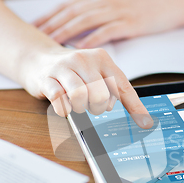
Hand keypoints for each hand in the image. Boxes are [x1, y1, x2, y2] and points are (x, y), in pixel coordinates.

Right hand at [21, 46, 152, 128]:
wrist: (38, 59)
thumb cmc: (75, 71)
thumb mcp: (97, 74)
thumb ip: (116, 91)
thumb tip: (142, 118)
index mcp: (101, 58)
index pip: (122, 86)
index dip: (134, 107)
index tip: (145, 123)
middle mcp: (83, 59)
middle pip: (101, 94)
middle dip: (98, 107)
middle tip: (91, 105)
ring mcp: (63, 68)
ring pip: (80, 96)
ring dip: (81, 108)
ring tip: (78, 104)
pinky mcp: (46, 78)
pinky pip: (59, 99)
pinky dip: (64, 109)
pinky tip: (65, 105)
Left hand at [34, 0, 183, 47]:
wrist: (172, 0)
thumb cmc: (146, 4)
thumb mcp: (118, 2)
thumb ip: (98, 10)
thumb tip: (81, 25)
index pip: (68, 5)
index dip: (50, 15)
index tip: (34, 26)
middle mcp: (104, 1)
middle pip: (71, 12)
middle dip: (51, 24)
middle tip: (35, 37)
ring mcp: (117, 11)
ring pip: (84, 20)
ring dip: (66, 32)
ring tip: (52, 43)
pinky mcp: (129, 22)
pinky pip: (106, 31)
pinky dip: (92, 39)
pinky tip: (81, 48)